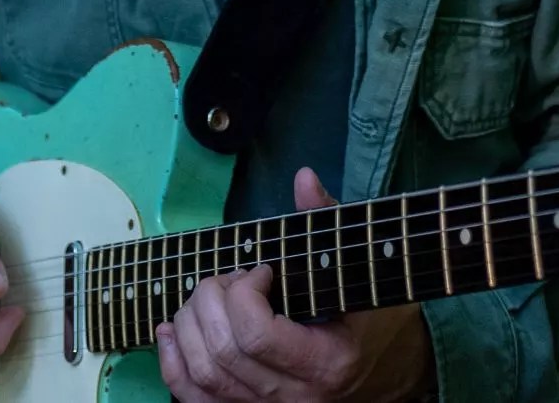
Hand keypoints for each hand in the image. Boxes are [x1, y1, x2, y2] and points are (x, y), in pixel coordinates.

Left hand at [156, 167, 435, 402]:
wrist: (385, 373)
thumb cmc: (372, 320)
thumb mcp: (357, 271)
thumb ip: (327, 224)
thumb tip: (303, 178)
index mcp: (326, 363)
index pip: (256, 335)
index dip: (244, 292)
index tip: (261, 270)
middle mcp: (293, 398)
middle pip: (222, 351)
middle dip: (212, 300)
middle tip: (232, 278)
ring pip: (203, 375)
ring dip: (189, 325)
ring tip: (207, 297)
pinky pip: (193, 399)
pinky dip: (174, 362)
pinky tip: (172, 330)